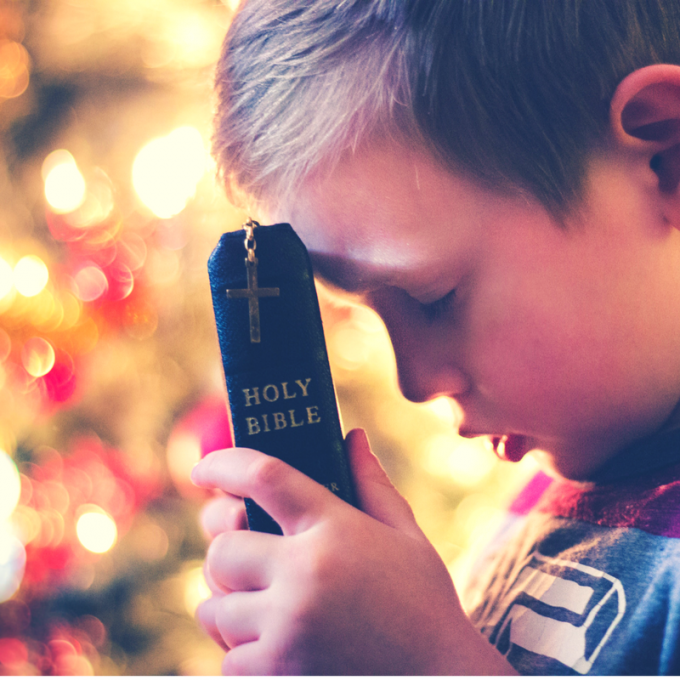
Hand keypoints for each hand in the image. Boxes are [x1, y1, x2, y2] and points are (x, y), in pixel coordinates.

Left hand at [192, 429, 515, 674]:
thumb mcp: (406, 536)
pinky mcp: (276, 675)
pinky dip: (241, 654)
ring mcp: (286, 630)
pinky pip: (227, 660)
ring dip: (229, 605)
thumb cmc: (424, 604)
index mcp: (335, 529)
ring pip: (213, 608)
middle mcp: (304, 575)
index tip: (203, 471)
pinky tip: (274, 646)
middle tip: (246, 556)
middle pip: (222, 549)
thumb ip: (372, 483)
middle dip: (228, 551)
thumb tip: (352, 437)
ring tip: (261, 606)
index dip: (225, 464)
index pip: (265, 477)